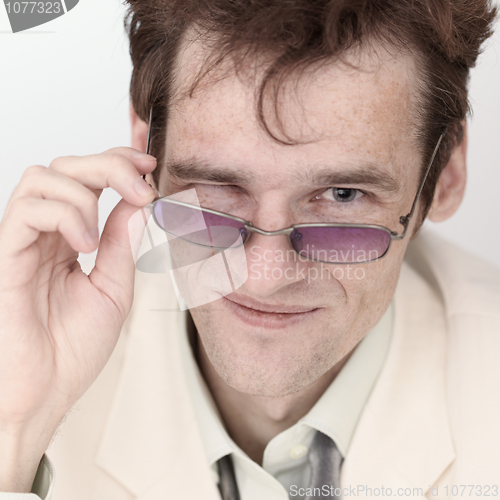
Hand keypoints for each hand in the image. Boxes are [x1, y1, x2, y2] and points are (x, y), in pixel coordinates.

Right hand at [0, 148, 156, 491]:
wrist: (44, 394)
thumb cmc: (73, 350)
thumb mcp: (113, 289)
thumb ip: (121, 244)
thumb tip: (137, 204)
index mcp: (69, 241)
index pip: (87, 181)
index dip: (117, 164)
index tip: (148, 167)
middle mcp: (44, 235)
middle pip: (66, 167)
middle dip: (108, 165)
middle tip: (141, 185)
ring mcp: (22, 243)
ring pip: (42, 177)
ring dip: (85, 192)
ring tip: (100, 236)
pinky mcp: (4, 256)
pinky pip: (27, 210)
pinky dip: (65, 215)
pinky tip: (84, 245)